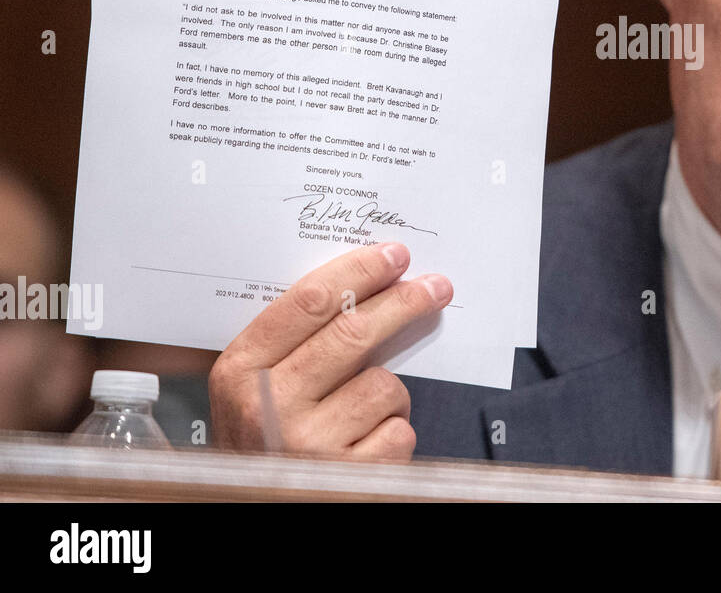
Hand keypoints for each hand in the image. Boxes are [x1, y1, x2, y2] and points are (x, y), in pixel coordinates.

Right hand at [208, 240, 450, 459]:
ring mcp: (308, 446)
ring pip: (383, 385)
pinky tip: (365, 447)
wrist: (253, 509)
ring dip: (389, 393)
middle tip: (436, 287)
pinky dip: (392, 433)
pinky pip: (398, 430)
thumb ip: (295, 343)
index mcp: (240, 372)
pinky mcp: (347, 479)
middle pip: (354, 333)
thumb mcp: (255, 389)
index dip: (359, 272)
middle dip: (404, 302)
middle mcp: (268, 408)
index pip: (308, 303)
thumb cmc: (264, 444)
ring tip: (361, 415)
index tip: (394, 256)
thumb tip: (370, 287)